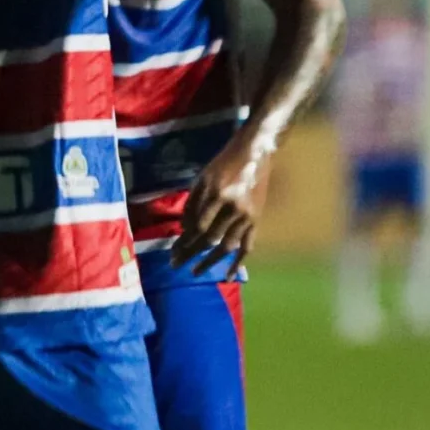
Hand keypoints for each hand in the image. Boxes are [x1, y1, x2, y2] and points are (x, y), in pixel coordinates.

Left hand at [171, 129, 269, 276]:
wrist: (255, 152)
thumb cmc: (224, 162)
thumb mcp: (203, 177)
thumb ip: (192, 203)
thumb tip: (184, 229)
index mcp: (217, 195)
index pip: (197, 226)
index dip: (184, 241)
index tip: (173, 252)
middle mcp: (233, 208)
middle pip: (209, 238)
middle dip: (191, 253)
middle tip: (176, 265)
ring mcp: (247, 216)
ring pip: (227, 246)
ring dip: (210, 261)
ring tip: (195, 272)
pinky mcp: (257, 220)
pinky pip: (248, 245)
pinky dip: (239, 262)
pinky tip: (230, 276)